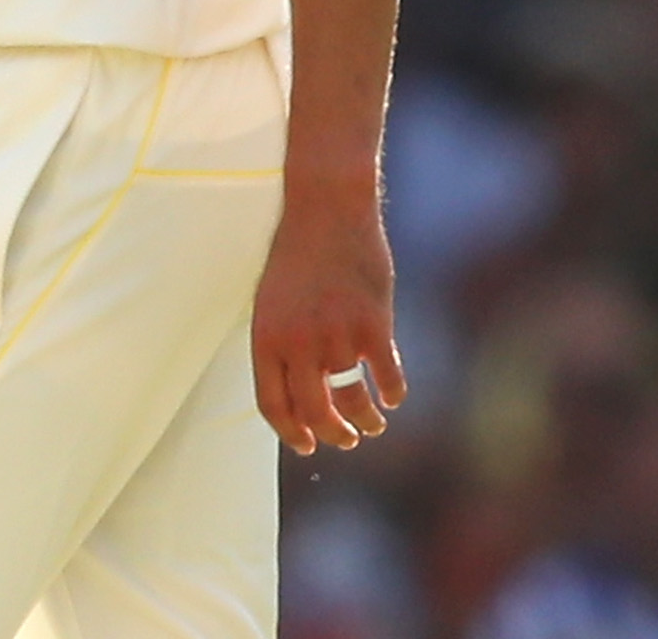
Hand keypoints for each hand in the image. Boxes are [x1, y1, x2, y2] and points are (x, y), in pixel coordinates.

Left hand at [251, 180, 404, 452]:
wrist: (325, 212)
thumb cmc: (296, 256)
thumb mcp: (271, 301)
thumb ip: (281, 344)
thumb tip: (296, 389)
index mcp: (265, 338)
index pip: (272, 404)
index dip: (291, 432)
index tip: (307, 446)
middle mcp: (297, 344)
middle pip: (315, 412)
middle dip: (332, 436)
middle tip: (345, 441)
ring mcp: (336, 336)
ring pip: (353, 401)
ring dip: (365, 421)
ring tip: (371, 425)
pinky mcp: (373, 326)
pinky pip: (386, 378)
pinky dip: (391, 394)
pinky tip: (391, 397)